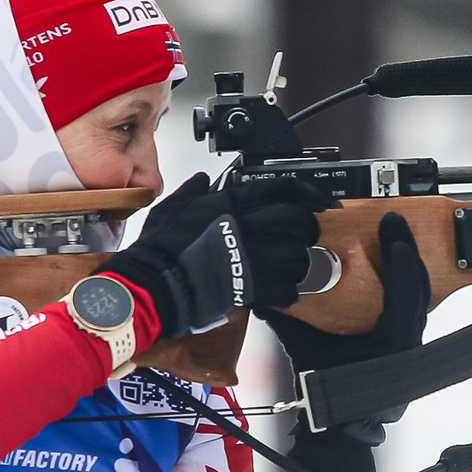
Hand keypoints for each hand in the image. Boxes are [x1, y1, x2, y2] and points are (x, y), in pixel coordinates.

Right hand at [102, 174, 328, 337]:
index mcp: (228, 204)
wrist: (153, 285)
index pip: (278, 187)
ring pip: (297, 254)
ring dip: (299, 262)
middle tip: (308, 235)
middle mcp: (244, 225)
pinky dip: (288, 292)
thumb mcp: (171, 208)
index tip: (319, 200)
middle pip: (296, 219)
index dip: (307, 192)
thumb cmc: (157, 250)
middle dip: (309, 227)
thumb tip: (202, 180)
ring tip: (292, 267)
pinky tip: (281, 291)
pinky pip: (286, 289)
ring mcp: (250, 256)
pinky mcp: (251, 286)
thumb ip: (192, 191)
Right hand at [264, 211, 429, 471]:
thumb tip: (263, 285)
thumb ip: (288, 314)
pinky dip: (403, 280)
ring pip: (418, 295)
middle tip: (394, 221)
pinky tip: (392, 261)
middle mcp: (406, 344)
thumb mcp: (303, 348)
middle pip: (418, 289)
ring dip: (407, 263)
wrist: (340, 425)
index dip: (401, 261)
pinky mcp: (407, 341)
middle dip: (407, 251)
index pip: (405, 295)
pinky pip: (411, 304)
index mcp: (389, 346)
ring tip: (394, 235)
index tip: (394, 229)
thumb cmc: (324, 391)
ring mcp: (411, 343)